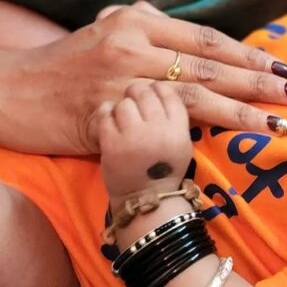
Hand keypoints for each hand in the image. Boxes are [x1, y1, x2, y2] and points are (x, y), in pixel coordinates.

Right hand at [0, 1, 286, 154]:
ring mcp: (118, 79)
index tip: (282, 67)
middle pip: (209, 63)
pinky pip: (158, 123)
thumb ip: (141, 24)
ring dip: (243, 108)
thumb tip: (173, 21)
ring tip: (282, 120)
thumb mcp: (101, 31)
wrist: (5, 90)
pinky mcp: (104, 113)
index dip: (246, 54)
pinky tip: (228, 141)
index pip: (205, 38)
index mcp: (136, 22)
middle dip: (259, 80)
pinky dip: (198, 132)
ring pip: (193, 92)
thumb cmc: (58, 66)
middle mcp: (131, 43)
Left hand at [99, 81, 191, 201]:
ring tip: (122, 116)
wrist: (144, 201)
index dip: (157, 88)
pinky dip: (106, 115)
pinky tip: (108, 119)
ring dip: (122, 107)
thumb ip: (174, 116)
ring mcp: (134, 137)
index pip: (168, 92)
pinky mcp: (112, 145)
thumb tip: (159, 85)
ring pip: (125, 103)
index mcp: (178, 130)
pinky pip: (106, 115)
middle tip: (133, 99)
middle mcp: (158, 130)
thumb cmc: (163, 170)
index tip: (152, 92)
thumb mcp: (181, 142)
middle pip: (145, 92)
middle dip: (137, 93)